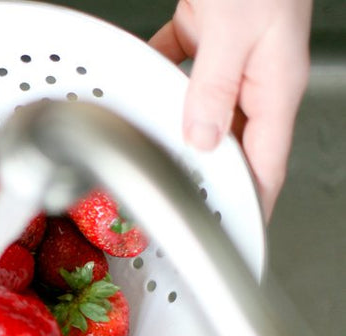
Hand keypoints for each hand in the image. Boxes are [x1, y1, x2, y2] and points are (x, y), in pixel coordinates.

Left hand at [149, 0, 311, 218]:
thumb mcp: (237, 30)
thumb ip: (214, 87)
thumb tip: (198, 139)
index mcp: (274, 86)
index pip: (265, 166)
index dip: (249, 206)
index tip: (231, 237)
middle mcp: (255, 75)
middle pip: (227, 142)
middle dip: (200, 173)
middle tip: (169, 200)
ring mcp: (230, 53)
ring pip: (199, 106)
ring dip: (172, 127)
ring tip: (144, 151)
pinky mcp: (206, 27)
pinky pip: (176, 62)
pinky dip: (153, 73)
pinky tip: (132, 82)